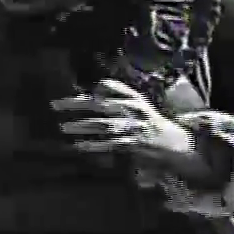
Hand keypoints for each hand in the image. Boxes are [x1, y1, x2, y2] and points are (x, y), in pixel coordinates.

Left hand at [51, 78, 214, 184]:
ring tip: (63, 127)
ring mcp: (134, 127)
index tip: (71, 94)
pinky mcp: (135, 144)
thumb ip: (118, 94)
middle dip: (76, 104)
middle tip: (54, 105)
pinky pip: (111, 144)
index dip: (88, 91)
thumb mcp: (138, 104)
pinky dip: (94, 145)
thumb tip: (97, 87)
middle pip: (100, 104)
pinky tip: (79, 146)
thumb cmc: (152, 123)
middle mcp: (134, 110)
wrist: (178, 144)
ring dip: (82, 126)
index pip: (111, 88)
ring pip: (103, 124)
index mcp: (134, 98)